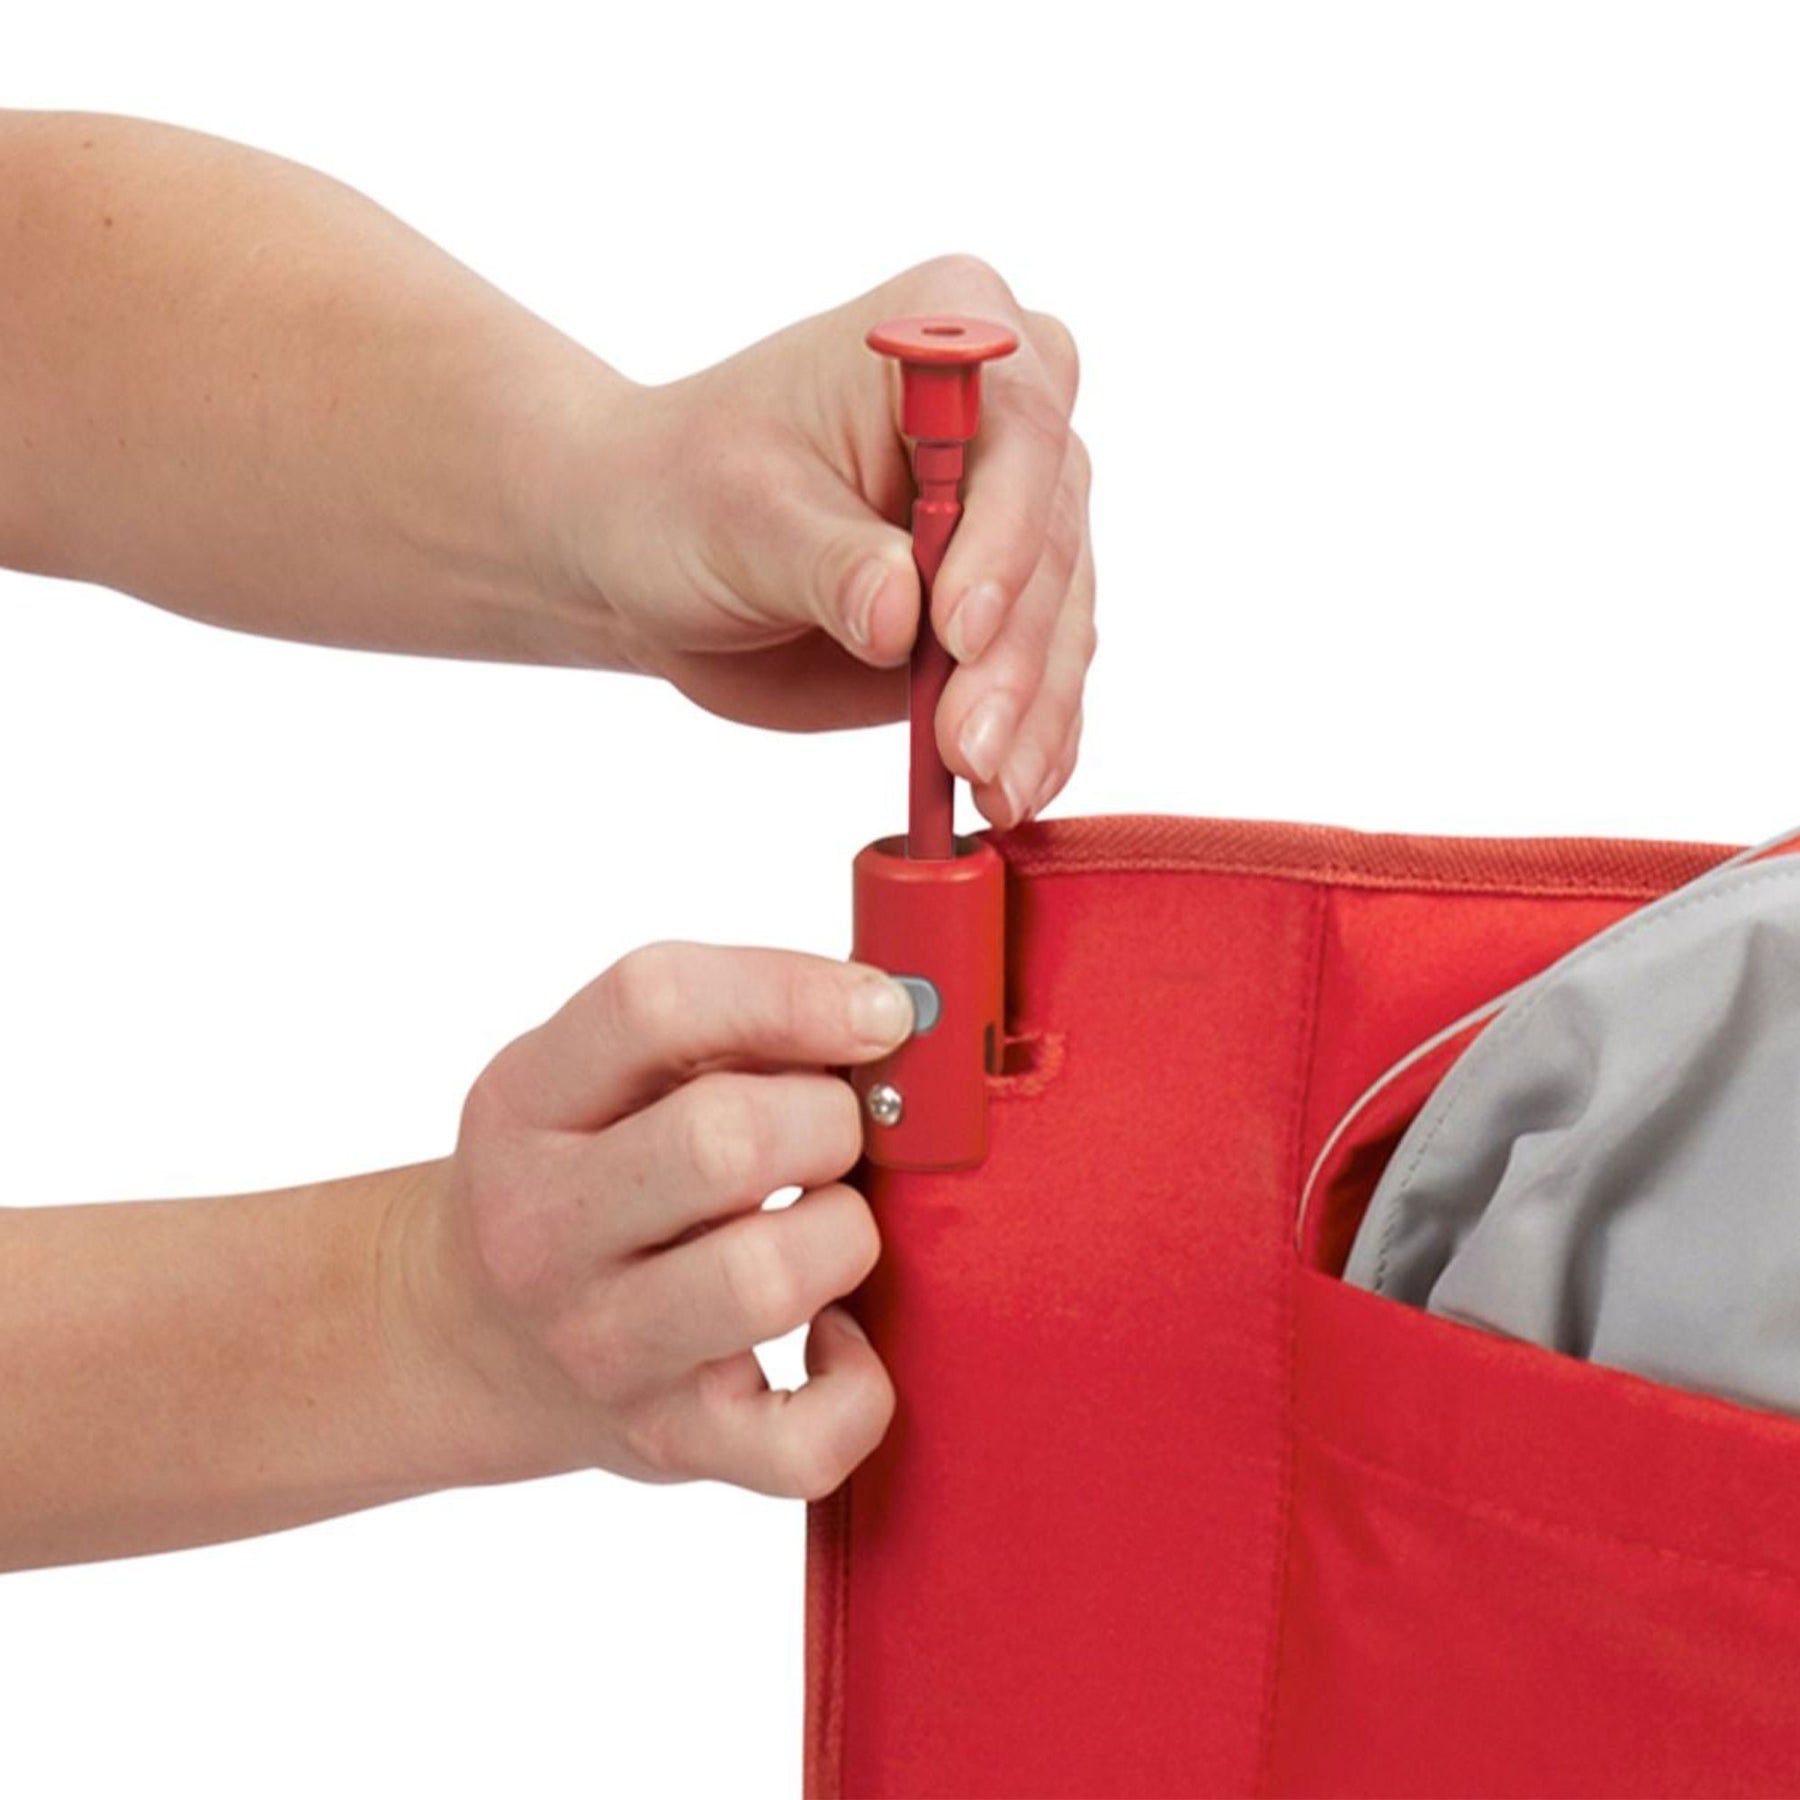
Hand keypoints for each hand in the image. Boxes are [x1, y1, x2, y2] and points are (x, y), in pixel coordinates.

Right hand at [402, 943, 910, 1498]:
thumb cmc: (583, 1175)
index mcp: (528, 1102)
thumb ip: (723, 1028)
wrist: (471, 1337)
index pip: (654, 1005)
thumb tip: (890, 1015)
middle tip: (836, 1132)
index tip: (883, 1011)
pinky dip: (859, 1388)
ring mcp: (603, 1347)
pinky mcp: (669, 1444)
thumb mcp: (597, 1075)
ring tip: (828, 1225)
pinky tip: (834, 1336)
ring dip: (846, 1234)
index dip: (795, 994)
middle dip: (830, 1120)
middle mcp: (546, 1226)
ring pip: (769, 1279)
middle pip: (724, 1141)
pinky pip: (807, 1440)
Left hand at [564, 256, 1094, 829]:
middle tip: (966, 747)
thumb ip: (827, 561)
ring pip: (1060, 623)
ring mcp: (1016, 521)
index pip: (1017, 431)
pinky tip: (1011, 788)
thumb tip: (899, 616)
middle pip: (1052, 541)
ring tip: (989, 789)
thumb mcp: (739, 515)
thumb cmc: (685, 494)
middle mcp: (1008, 419)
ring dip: (1029, 717)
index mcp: (947, 334)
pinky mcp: (1008, 610)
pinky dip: (1032, 739)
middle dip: (1009, 658)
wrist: (657, 552)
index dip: (1001, 534)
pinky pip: (1044, 678)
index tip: (955, 629)